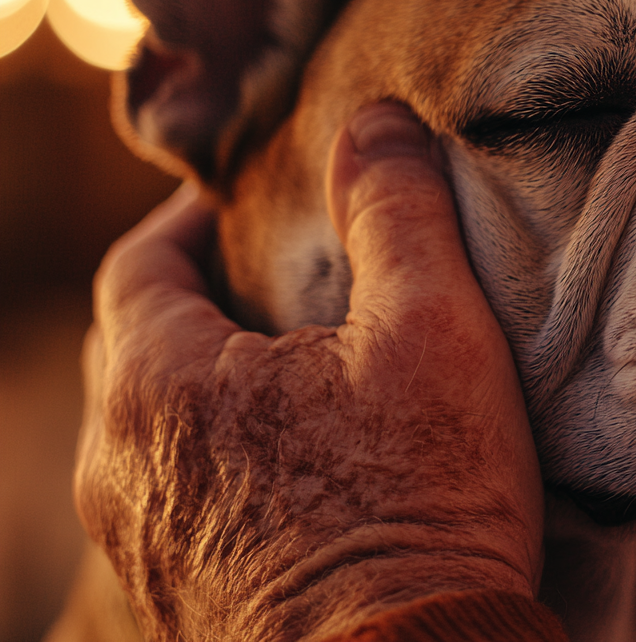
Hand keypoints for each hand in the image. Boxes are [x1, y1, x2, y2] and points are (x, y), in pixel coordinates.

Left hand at [74, 103, 543, 641]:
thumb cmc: (417, 507)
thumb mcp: (431, 333)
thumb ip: (397, 213)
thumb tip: (375, 123)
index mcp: (160, 387)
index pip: (140, 266)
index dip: (191, 222)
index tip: (249, 206)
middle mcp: (123, 470)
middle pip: (141, 347)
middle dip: (202, 300)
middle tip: (281, 280)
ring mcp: (145, 548)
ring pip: (159, 430)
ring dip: (215, 385)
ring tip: (301, 370)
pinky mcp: (183, 604)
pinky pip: (184, 498)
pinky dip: (226, 458)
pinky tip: (304, 466)